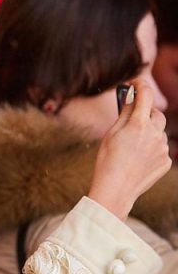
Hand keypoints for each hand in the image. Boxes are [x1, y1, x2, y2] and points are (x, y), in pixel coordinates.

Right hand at [88, 78, 171, 219]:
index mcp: (139, 125)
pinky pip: (161, 148)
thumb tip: (132, 99)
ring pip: (159, 132)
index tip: (135, 84)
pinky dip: (151, 148)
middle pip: (157, 114)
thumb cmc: (108, 160)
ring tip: (132, 146)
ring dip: (149, 133)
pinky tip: (138, 159)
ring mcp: (163, 149)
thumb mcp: (111, 133)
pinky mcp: (166, 161)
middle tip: (134, 117)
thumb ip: (124, 114)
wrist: (116, 189)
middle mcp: (155, 134)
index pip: (145, 95)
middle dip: (147, 113)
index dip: (140, 86)